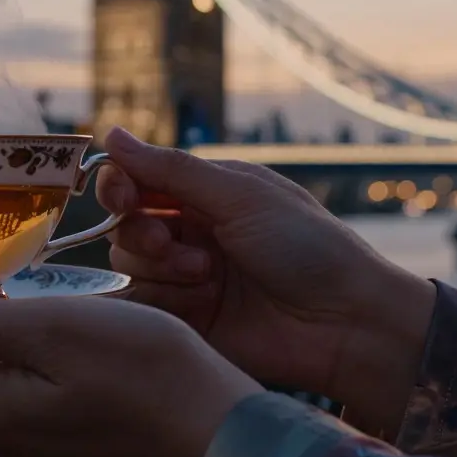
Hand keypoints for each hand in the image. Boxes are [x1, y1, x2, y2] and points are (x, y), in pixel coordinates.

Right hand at [95, 128, 435, 435]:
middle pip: (123, 226)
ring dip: (161, 269)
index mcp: (205, 194)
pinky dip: (166, 300)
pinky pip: (143, 305)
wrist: (345, 322)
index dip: (118, 187)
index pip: (136, 180)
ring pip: (127, 266)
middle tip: (172, 244)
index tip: (122, 198)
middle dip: (141, 233)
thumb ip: (172, 169)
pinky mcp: (186, 320)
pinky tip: (205, 301)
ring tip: (207, 276)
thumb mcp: (241, 196)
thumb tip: (110, 134)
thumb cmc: (307, 246)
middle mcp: (190, 232)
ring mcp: (185, 278)